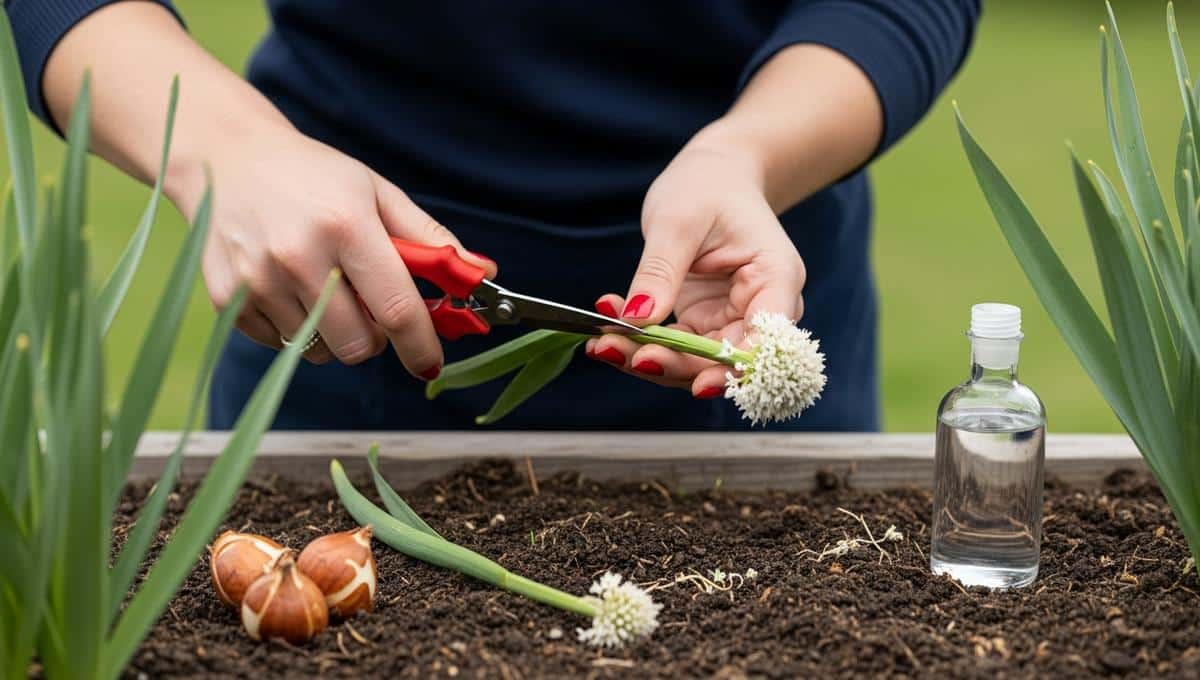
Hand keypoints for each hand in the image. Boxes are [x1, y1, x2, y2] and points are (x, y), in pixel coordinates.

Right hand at [167, 119, 494, 376]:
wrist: (225, 158)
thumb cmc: (314, 178)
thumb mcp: (377, 194)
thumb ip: (430, 240)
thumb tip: (481, 275)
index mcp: (346, 226)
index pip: (396, 309)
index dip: (421, 346)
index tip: (431, 364)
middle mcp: (298, 256)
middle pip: (357, 345)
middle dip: (374, 337)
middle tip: (368, 304)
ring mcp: (257, 280)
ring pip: (318, 350)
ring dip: (332, 332)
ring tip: (322, 286)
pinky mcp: (226, 299)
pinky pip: (280, 344)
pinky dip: (295, 327)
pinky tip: (287, 286)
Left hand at [586, 126, 805, 396]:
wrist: (713, 177)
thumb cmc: (707, 188)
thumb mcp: (678, 221)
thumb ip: (661, 271)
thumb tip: (638, 320)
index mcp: (776, 279)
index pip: (766, 341)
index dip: (736, 369)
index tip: (698, 385)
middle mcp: (760, 309)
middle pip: (725, 360)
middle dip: (673, 365)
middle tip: (617, 352)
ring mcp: (731, 320)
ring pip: (695, 362)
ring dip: (648, 359)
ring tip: (602, 345)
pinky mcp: (705, 324)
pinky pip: (675, 347)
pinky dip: (640, 344)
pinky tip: (606, 333)